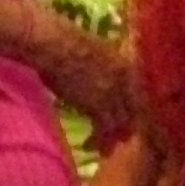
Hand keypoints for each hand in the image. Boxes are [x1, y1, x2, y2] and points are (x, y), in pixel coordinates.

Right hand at [30, 13, 139, 138]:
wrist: (45, 41)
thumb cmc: (58, 36)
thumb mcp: (92, 48)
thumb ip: (103, 64)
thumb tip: (99, 75)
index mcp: (125, 63)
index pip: (139, 93)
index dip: (134, 109)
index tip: (128, 120)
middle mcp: (125, 79)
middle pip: (135, 111)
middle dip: (128, 127)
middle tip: (120, 140)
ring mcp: (113, 92)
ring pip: (122, 122)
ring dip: (113, 137)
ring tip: (105, 149)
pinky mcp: (97, 105)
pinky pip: (104, 129)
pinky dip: (99, 139)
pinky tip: (90, 145)